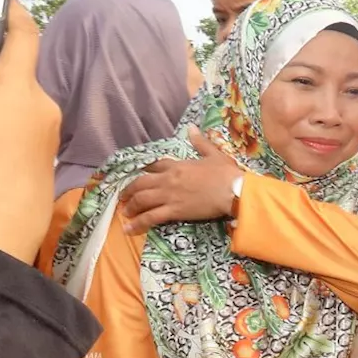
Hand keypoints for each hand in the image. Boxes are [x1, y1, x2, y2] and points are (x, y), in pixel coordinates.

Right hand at [0, 0, 58, 261]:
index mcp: (16, 89)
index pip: (23, 38)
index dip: (16, 16)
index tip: (11, 2)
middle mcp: (41, 107)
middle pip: (15, 80)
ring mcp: (47, 136)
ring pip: (18, 110)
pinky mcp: (46, 160)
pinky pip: (22, 136)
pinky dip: (2, 138)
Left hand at [120, 128, 242, 234]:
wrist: (234, 190)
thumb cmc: (227, 173)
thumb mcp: (214, 154)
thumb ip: (200, 142)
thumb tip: (191, 127)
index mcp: (177, 165)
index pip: (154, 165)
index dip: (144, 170)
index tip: (138, 174)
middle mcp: (168, 179)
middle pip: (140, 183)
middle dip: (128, 191)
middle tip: (123, 197)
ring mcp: (169, 195)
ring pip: (141, 200)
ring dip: (131, 207)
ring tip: (126, 213)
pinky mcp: (174, 211)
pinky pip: (151, 217)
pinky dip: (138, 223)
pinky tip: (129, 229)